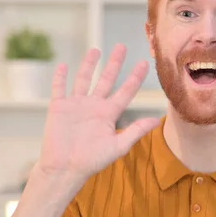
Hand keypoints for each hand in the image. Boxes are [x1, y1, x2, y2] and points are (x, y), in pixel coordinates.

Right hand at [38, 44, 160, 181]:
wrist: (65, 169)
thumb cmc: (92, 161)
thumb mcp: (117, 147)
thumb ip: (135, 131)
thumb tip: (156, 120)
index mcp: (108, 114)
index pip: (125, 92)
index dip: (135, 78)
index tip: (144, 63)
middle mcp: (94, 106)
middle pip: (106, 79)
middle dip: (114, 63)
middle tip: (121, 47)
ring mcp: (76, 105)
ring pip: (83, 79)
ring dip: (89, 65)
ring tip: (95, 50)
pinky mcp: (58, 108)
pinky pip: (59, 88)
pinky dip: (60, 77)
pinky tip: (63, 65)